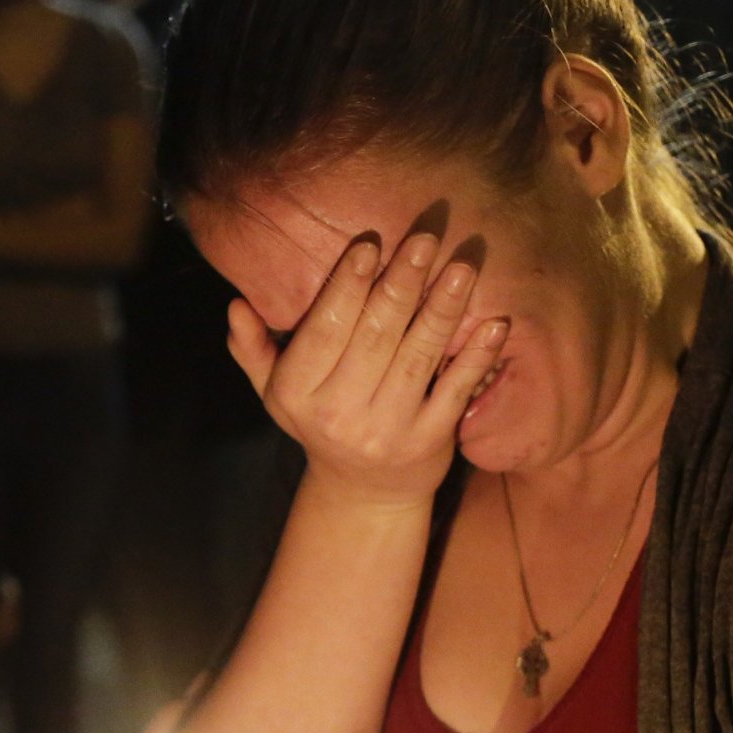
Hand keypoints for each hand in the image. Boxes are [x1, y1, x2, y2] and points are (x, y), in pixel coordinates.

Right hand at [227, 231, 507, 508]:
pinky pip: (455, 391)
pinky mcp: (430, 442)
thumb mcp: (277, 393)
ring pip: (418, 356)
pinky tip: (495, 322)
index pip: (325, 329)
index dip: (347, 286)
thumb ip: (254, 349)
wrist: (365, 492)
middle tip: (424, 239)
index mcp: (297, 394)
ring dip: (443, 308)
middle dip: (401, 284)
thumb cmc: (322, 422)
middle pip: (375, 336)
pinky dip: (477, 356)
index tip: (370, 245)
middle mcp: (339, 414)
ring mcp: (388, 430)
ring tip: (462, 267)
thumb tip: (237, 305)